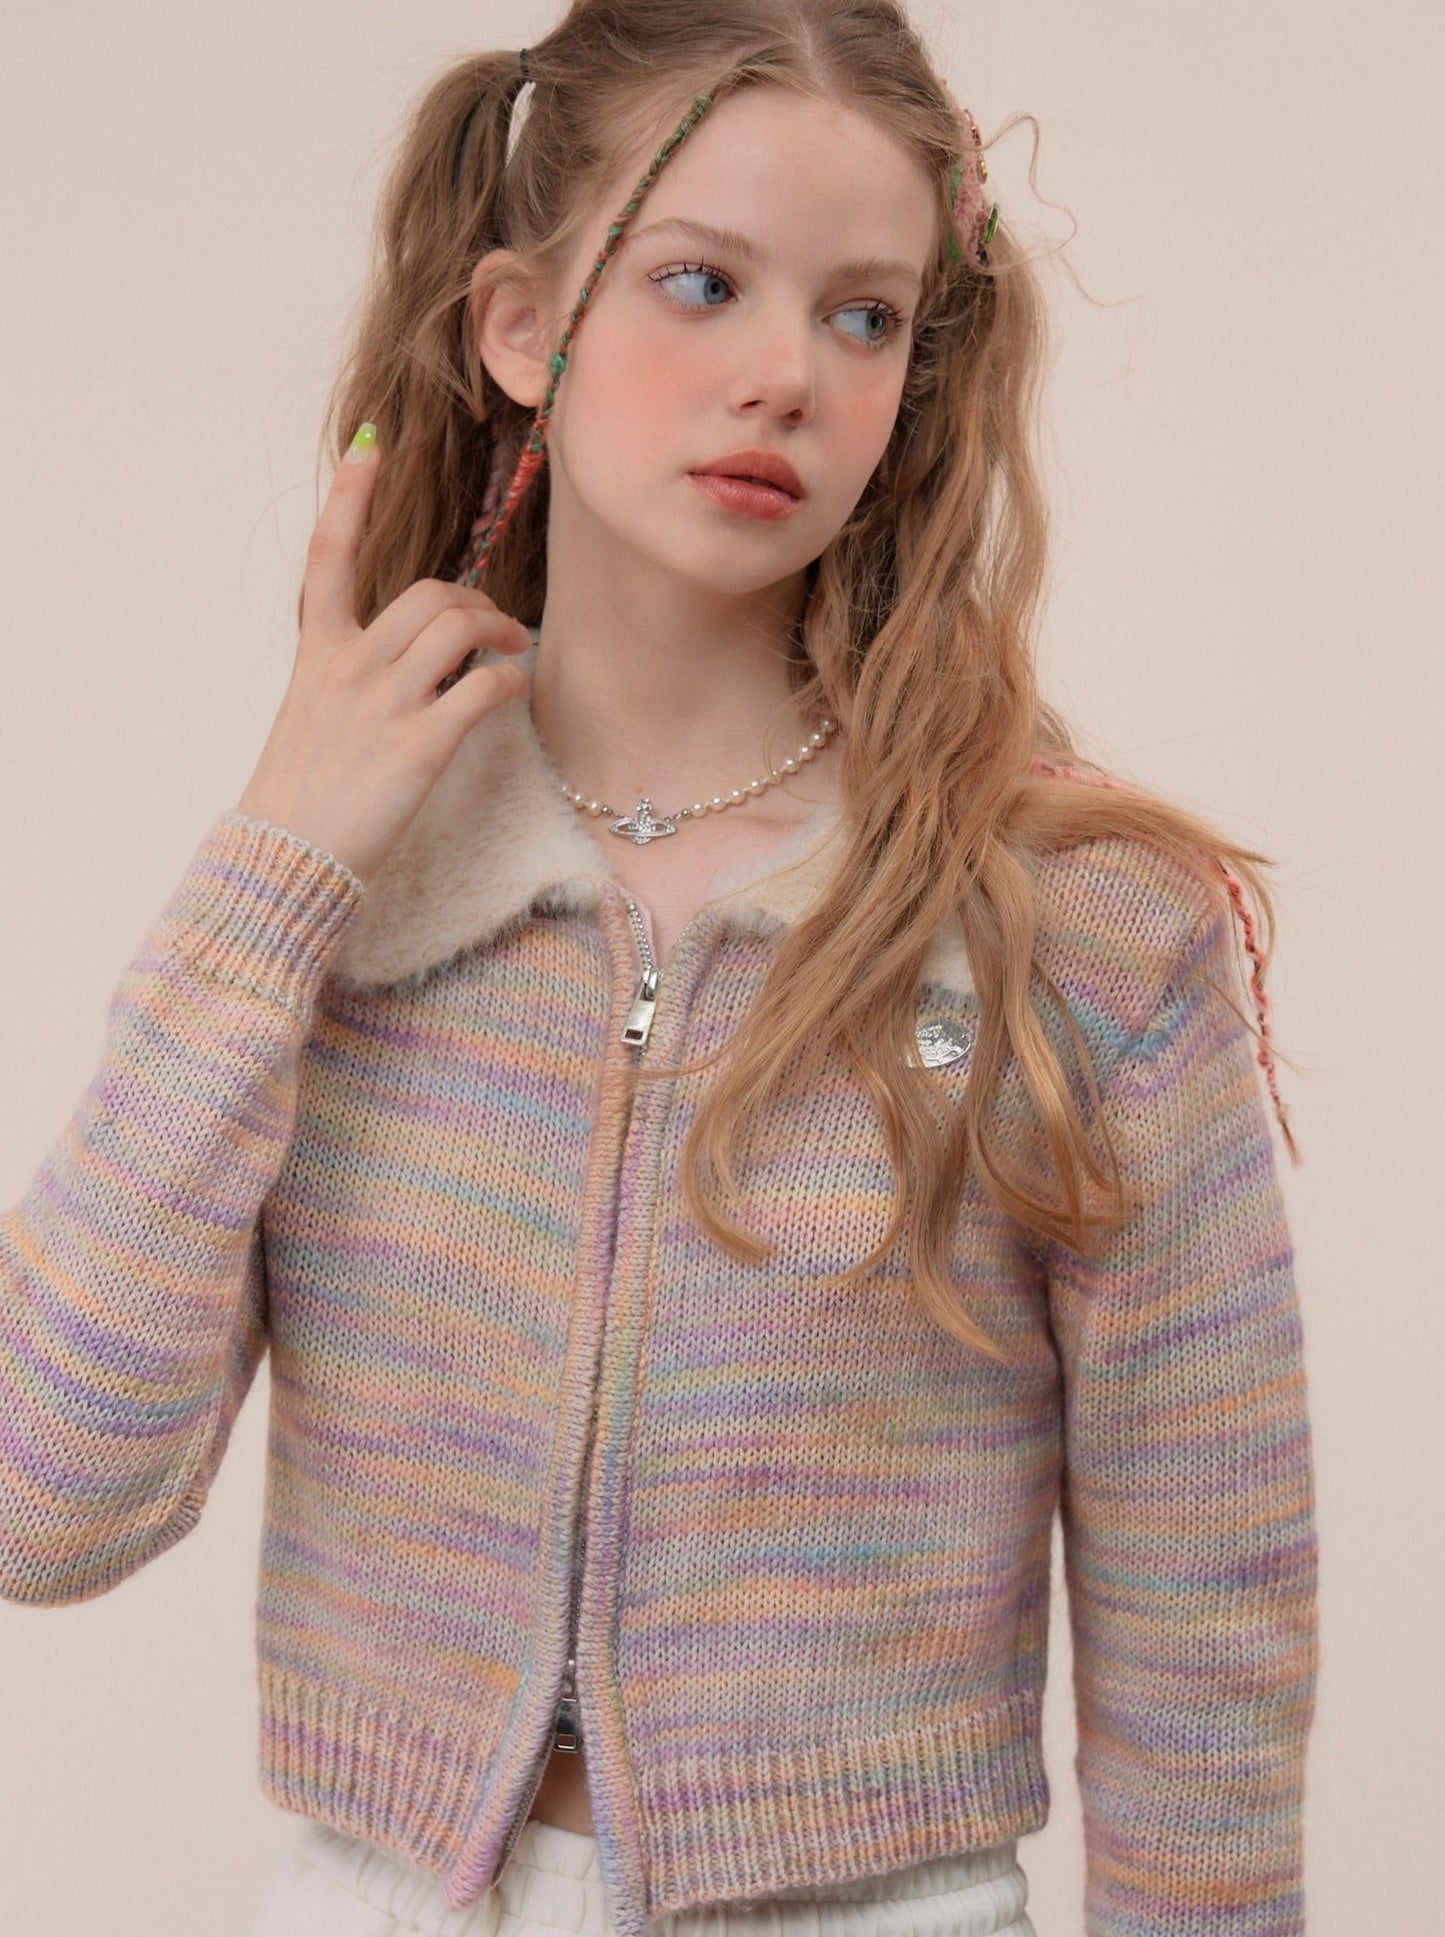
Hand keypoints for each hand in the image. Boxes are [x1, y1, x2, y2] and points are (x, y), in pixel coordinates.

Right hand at [234, 427, 530, 885]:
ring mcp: (384, 703)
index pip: (328, 555)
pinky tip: (514, 687)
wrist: (287, 856)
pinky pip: (483, 687)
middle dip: (473, 599)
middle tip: (493, 625)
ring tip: (512, 649)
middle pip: (427, 593)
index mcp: (318, 653)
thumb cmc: (302, 793)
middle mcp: (350, 666)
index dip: (348, 494)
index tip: (370, 444)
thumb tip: (399, 662)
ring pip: (458, 627)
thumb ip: (347, 678)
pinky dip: (510, 679)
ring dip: (500, 630)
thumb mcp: (310, 716)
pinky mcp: (420, 746)